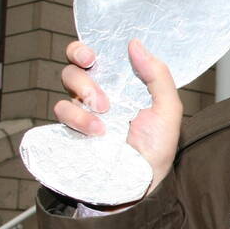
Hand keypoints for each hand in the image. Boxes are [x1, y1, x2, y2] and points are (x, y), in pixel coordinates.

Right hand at [53, 38, 182, 196]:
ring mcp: (83, 112)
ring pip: (66, 86)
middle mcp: (98, 94)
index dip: (84, 48)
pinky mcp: (71, 130)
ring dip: (84, 93)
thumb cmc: (156, 148)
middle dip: (80, 65)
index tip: (91, 54)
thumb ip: (158, 76)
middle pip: (74, 66)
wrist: (142, 183)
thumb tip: (136, 45)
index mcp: (120, 84)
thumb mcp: (168, 110)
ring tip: (104, 112)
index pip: (95, 56)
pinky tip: (97, 131)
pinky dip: (78, 118)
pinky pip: (61, 111)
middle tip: (94, 74)